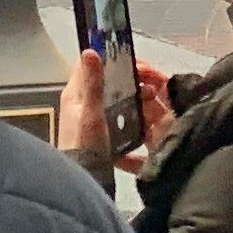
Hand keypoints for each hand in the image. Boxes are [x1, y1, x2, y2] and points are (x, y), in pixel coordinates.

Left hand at [53, 50, 172, 173]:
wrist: (84, 182)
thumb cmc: (85, 146)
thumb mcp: (91, 114)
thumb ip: (93, 84)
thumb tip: (89, 49)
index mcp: (76, 94)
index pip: (92, 64)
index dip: (114, 58)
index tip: (138, 63)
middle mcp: (83, 104)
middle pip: (110, 81)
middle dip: (134, 78)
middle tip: (156, 82)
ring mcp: (93, 120)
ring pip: (119, 99)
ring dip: (138, 96)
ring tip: (155, 98)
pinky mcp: (103, 135)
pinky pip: (122, 117)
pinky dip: (136, 114)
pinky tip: (149, 118)